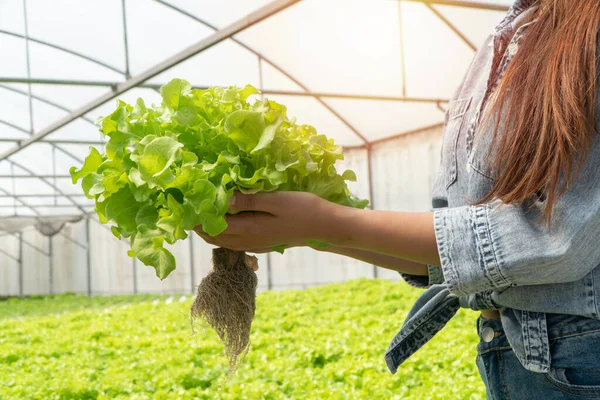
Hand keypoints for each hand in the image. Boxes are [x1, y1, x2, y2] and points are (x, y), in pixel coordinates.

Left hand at [194, 191, 335, 252]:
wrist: (324, 226)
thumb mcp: (276, 199)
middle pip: (215, 238)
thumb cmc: (303, 208)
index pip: (215, 226)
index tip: (187, 206)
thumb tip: (224, 199)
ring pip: (224, 242)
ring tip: (202, 216)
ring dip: (211, 231)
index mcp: (250, 229)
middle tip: (189, 210)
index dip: (199, 218)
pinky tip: (226, 223)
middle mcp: (249, 241)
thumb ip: (249, 200)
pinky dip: (225, 235)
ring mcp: (256, 244)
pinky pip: (235, 243)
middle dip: (200, 226)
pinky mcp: (263, 244)